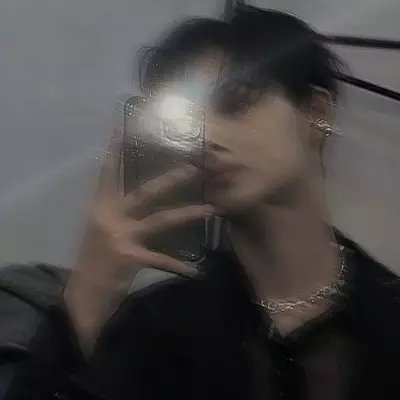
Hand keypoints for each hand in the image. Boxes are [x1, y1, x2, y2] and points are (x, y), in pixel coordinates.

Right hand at [64, 129, 212, 352]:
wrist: (83, 293)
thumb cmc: (94, 258)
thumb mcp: (102, 229)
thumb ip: (118, 211)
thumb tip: (142, 195)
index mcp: (101, 207)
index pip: (108, 173)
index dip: (114, 150)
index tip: (121, 127)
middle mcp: (109, 216)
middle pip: (145, 193)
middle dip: (170, 180)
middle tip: (194, 168)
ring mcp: (119, 237)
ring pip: (160, 220)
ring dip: (187, 214)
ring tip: (210, 209)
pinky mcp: (129, 258)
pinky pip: (161, 261)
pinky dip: (178, 266)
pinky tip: (195, 272)